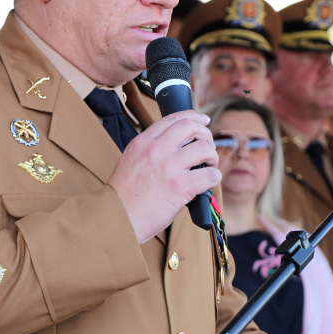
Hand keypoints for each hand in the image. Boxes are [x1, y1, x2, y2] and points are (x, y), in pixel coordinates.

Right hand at [108, 110, 220, 243]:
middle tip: (208, 147)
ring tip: (209, 166)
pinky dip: (214, 177)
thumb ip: (149, 149)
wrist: (118, 217)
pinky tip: (209, 181)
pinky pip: (209, 174)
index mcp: (143, 142)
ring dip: (212, 156)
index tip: (203, 121)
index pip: (173, 118)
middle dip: (205, 134)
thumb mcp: (130, 160)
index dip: (193, 117)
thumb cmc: (124, 195)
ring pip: (204, 148)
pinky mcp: (180, 186)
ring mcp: (169, 167)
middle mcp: (156, 149)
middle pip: (191, 127)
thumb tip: (175, 147)